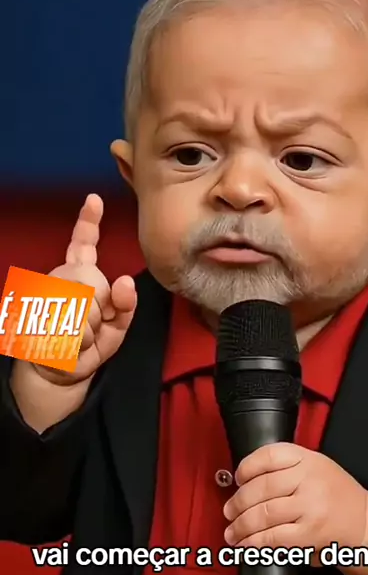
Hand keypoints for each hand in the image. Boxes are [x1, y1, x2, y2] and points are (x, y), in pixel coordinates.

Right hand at [33, 194, 136, 385]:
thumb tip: (124, 282)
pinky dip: (79, 342)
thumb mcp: (116, 325)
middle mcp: (59, 280)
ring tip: (79, 336)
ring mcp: (44, 297)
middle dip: (100, 305)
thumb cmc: (90, 345)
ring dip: (90, 329)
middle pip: (91, 278)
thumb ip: (125, 304)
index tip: (95, 200)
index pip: (84, 244)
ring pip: (82, 305)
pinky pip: (72, 326)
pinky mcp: (34, 318)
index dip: (89, 221)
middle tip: (92, 323)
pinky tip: (70, 344)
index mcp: (79, 277)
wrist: (60, 374)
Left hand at [223, 442, 367, 556]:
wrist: (366, 522)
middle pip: (261, 487)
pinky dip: (255, 543)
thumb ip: (285, 468)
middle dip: (238, 502)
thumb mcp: (315, 467)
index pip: (269, 455)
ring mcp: (310, 506)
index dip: (246, 467)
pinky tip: (247, 545)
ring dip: (241, 526)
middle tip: (229, 511)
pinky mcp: (310, 533)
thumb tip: (243, 482)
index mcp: (308, 459)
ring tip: (232, 532)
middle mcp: (309, 479)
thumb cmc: (335, 495)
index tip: (237, 478)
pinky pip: (273, 538)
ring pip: (263, 514)